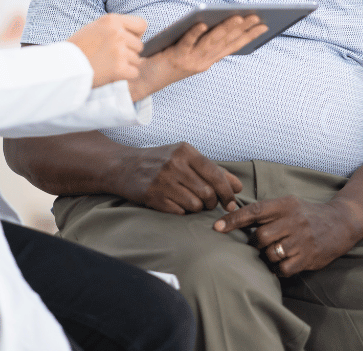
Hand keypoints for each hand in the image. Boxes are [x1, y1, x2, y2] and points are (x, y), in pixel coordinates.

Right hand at [68, 14, 147, 91]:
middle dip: (129, 52)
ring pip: (137, 60)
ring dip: (126, 65)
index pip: (142, 25)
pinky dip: (125, 76)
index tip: (127, 41)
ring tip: (108, 65)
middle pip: (139, 45)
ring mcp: (119, 51)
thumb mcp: (95, 27)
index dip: (136, 35)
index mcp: (112, 20)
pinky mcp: (119, 68)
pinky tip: (111, 73)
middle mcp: (117, 33)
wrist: (64, 66)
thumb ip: (115, 27)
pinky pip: (134, 72)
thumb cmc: (78, 47)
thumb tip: (136, 33)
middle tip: (111, 57)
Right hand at [116, 142, 242, 214]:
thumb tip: (238, 186)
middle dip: (211, 203)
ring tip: (188, 201)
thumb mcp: (185, 158)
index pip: (216, 175)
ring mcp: (162, 180)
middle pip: (208, 193)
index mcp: (185, 151)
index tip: (231, 204)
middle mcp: (174, 164)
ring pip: (195, 205)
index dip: (228, 193)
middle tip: (205, 202)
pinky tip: (174, 203)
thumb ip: (214, 170)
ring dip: (196, 208)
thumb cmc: (160, 161)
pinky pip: (179, 212)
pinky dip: (181, 211)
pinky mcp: (153, 196)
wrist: (124, 166)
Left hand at [128, 14, 266, 99]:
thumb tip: (213, 18)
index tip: (264, 25)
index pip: (232, 46)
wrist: (141, 80)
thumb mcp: (187, 50)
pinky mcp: (175, 58)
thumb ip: (200, 39)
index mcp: (207, 60)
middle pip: (226, 42)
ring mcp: (190, 61)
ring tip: (238, 16)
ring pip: (211, 42)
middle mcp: (202, 62)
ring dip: (225, 29)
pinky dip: (195, 33)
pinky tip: (202, 23)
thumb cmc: (163, 60)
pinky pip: (186, 43)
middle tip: (258, 16)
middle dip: (244, 29)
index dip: (248, 36)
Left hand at [213, 196, 362, 276]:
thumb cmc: (306, 214)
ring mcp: (301, 240)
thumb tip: (234, 216)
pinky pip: (282, 268)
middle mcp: (292, 220)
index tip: (216, 226)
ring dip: (268, 256)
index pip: (254, 210)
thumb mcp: (288, 204)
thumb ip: (266, 210)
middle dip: (256, 242)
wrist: (340, 223)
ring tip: (277, 250)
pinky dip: (279, 268)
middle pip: (260, 236)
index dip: (233, 219)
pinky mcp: (308, 257)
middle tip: (263, 242)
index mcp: (284, 204)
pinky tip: (285, 262)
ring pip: (270, 253)